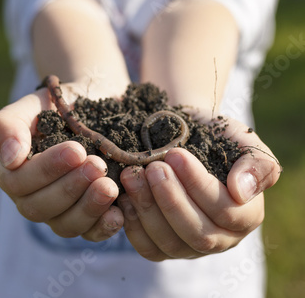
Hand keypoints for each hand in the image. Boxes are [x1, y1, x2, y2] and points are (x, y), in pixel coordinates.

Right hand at [0, 86, 123, 241]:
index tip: (77, 150)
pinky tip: (118, 214)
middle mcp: (35, 196)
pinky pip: (91, 233)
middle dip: (71, 188)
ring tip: (110, 187)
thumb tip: (10, 159)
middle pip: (41, 208)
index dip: (48, 170)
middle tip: (98, 165)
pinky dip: (104, 227)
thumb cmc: (60, 103)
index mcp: (15, 172)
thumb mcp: (32, 105)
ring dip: (88, 208)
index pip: (20, 183)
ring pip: (66, 226)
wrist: (97, 100)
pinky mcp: (90, 214)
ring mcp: (63, 209)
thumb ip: (8, 125)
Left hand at [118, 111, 280, 260]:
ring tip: (132, 176)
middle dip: (171, 199)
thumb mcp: (242, 140)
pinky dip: (134, 225)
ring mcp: (192, 247)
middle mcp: (223, 238)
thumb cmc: (216, 135)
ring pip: (171, 243)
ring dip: (148, 209)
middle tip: (152, 168)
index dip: (198, 184)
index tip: (175, 154)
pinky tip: (125, 197)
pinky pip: (149, 248)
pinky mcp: (164, 247)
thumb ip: (256, 165)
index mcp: (247, 215)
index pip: (225, 211)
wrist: (186, 134)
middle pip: (198, 233)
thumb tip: (241, 192)